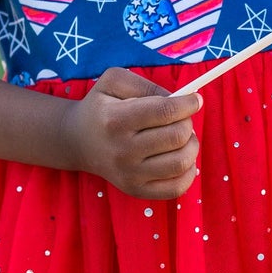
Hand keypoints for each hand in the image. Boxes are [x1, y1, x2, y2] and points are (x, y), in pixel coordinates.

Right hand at [61, 66, 202, 199]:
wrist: (77, 141)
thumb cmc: (101, 107)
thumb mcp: (114, 82)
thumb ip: (147, 85)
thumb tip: (181, 100)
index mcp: (116, 120)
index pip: (165, 111)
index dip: (188, 104)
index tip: (194, 100)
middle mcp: (122, 151)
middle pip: (177, 136)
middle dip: (187, 123)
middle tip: (181, 119)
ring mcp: (129, 175)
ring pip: (181, 162)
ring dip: (191, 145)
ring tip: (181, 138)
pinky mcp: (136, 190)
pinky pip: (177, 188)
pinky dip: (188, 172)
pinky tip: (179, 157)